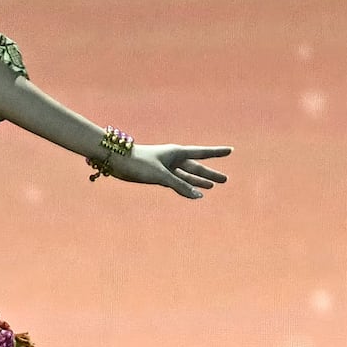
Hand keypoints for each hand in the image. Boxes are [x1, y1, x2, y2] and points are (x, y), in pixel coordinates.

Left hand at [100, 141, 230, 197]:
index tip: (230, 150)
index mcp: (176, 152)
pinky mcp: (158, 176)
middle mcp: (173, 159)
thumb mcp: (161, 175)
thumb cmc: (138, 163)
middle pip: (196, 167)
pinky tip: (194, 192)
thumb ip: (180, 185)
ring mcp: (166, 167)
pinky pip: (176, 182)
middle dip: (210, 173)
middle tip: (225, 179)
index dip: (216, 153)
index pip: (202, 153)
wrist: (116, 160)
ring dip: (199, 181)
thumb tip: (199, 196)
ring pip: (187, 176)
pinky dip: (186, 187)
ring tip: (213, 185)